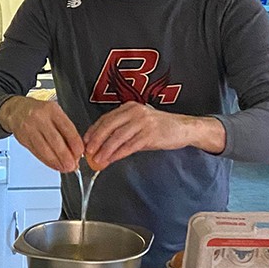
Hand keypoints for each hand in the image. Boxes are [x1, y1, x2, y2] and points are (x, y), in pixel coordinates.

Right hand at [0, 96, 82, 172]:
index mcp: (52, 110)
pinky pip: (37, 153)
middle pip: (55, 140)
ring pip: (44, 149)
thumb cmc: (39, 112)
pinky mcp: (23, 139)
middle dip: (65, 156)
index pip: (66, 128)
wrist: (16, 111)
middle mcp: (40, 118)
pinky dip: (47, 161)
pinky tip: (54, 165)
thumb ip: (65, 129)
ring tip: (64, 168)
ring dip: (56, 162)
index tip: (80, 152)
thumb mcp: (54, 113)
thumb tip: (75, 150)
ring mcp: (30, 129)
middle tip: (72, 165)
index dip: (75, 143)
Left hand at [82, 102, 225, 171]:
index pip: (105, 119)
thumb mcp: (138, 125)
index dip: (93, 131)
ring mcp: (143, 122)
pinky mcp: (150, 134)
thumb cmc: (159, 128)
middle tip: (87, 152)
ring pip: (118, 137)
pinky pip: (130, 145)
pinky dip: (118, 154)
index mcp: (129, 107)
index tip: (85, 142)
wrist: (183, 128)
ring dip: (105, 150)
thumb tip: (101, 145)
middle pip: (109, 126)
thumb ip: (121, 131)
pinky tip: (111, 160)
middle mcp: (135, 111)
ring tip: (97, 160)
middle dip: (96, 140)